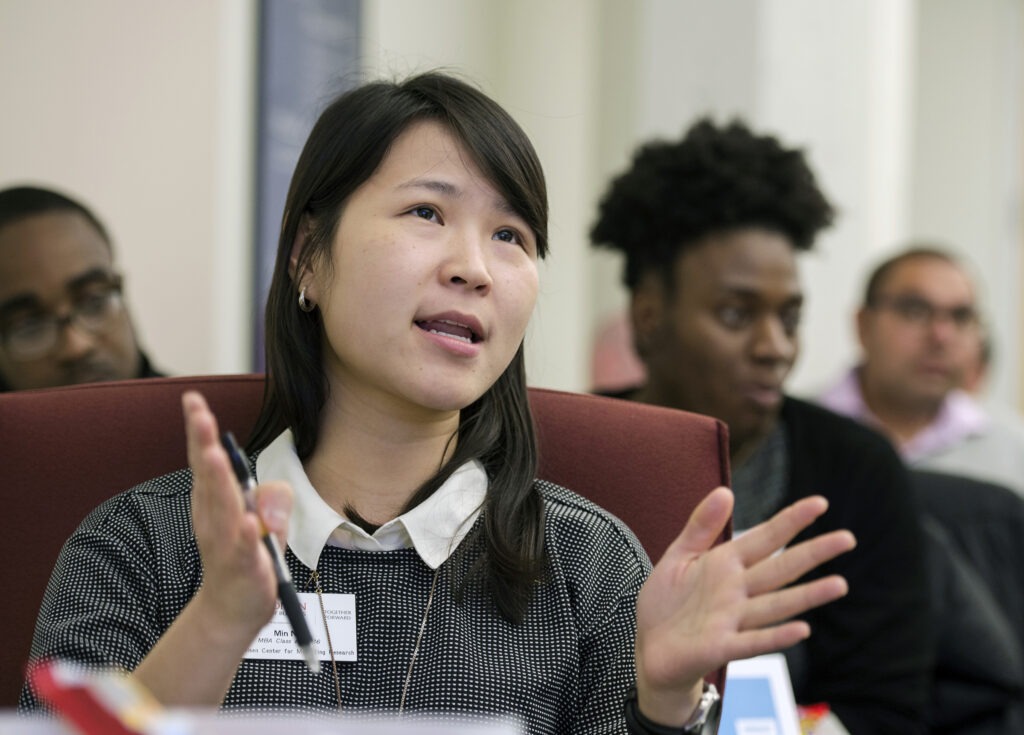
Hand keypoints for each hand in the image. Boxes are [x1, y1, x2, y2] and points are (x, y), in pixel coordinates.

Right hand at [183, 390, 293, 643]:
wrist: (232, 614)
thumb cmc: (246, 560)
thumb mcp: (262, 523)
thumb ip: (268, 500)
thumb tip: (273, 488)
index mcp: (214, 503)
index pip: (206, 461)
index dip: (198, 431)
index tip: (193, 400)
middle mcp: (214, 519)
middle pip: (209, 478)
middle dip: (204, 445)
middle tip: (198, 414)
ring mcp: (227, 543)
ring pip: (224, 509)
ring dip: (220, 482)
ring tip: (218, 455)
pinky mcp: (244, 569)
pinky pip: (246, 550)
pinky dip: (248, 537)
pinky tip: (250, 524)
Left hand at [634, 486, 855, 725]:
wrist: (650, 649)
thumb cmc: (667, 602)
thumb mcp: (680, 555)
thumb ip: (702, 525)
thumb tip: (726, 490)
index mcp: (726, 564)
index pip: (765, 538)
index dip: (791, 521)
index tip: (820, 502)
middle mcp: (737, 591)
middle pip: (781, 568)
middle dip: (813, 553)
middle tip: (847, 539)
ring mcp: (732, 620)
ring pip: (776, 605)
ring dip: (807, 596)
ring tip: (839, 584)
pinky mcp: (721, 647)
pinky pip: (753, 641)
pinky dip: (776, 636)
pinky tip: (802, 630)